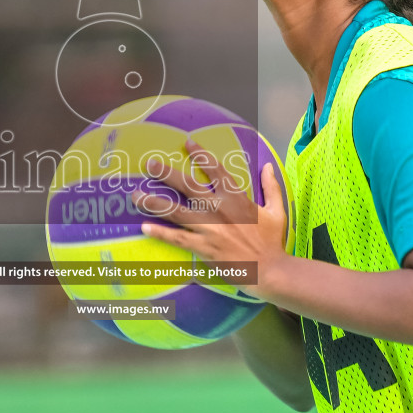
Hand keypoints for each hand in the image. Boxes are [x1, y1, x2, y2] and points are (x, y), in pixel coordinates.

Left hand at [136, 140, 290, 298]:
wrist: (269, 269)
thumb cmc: (272, 241)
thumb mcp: (276, 210)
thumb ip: (271, 187)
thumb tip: (268, 166)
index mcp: (236, 197)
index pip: (215, 170)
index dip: (201, 155)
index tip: (188, 143)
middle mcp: (219, 209)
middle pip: (187, 186)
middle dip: (166, 173)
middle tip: (149, 164)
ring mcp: (209, 228)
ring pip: (176, 211)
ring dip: (154, 202)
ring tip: (136, 195)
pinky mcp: (203, 247)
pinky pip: (177, 238)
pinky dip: (160, 233)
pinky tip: (144, 227)